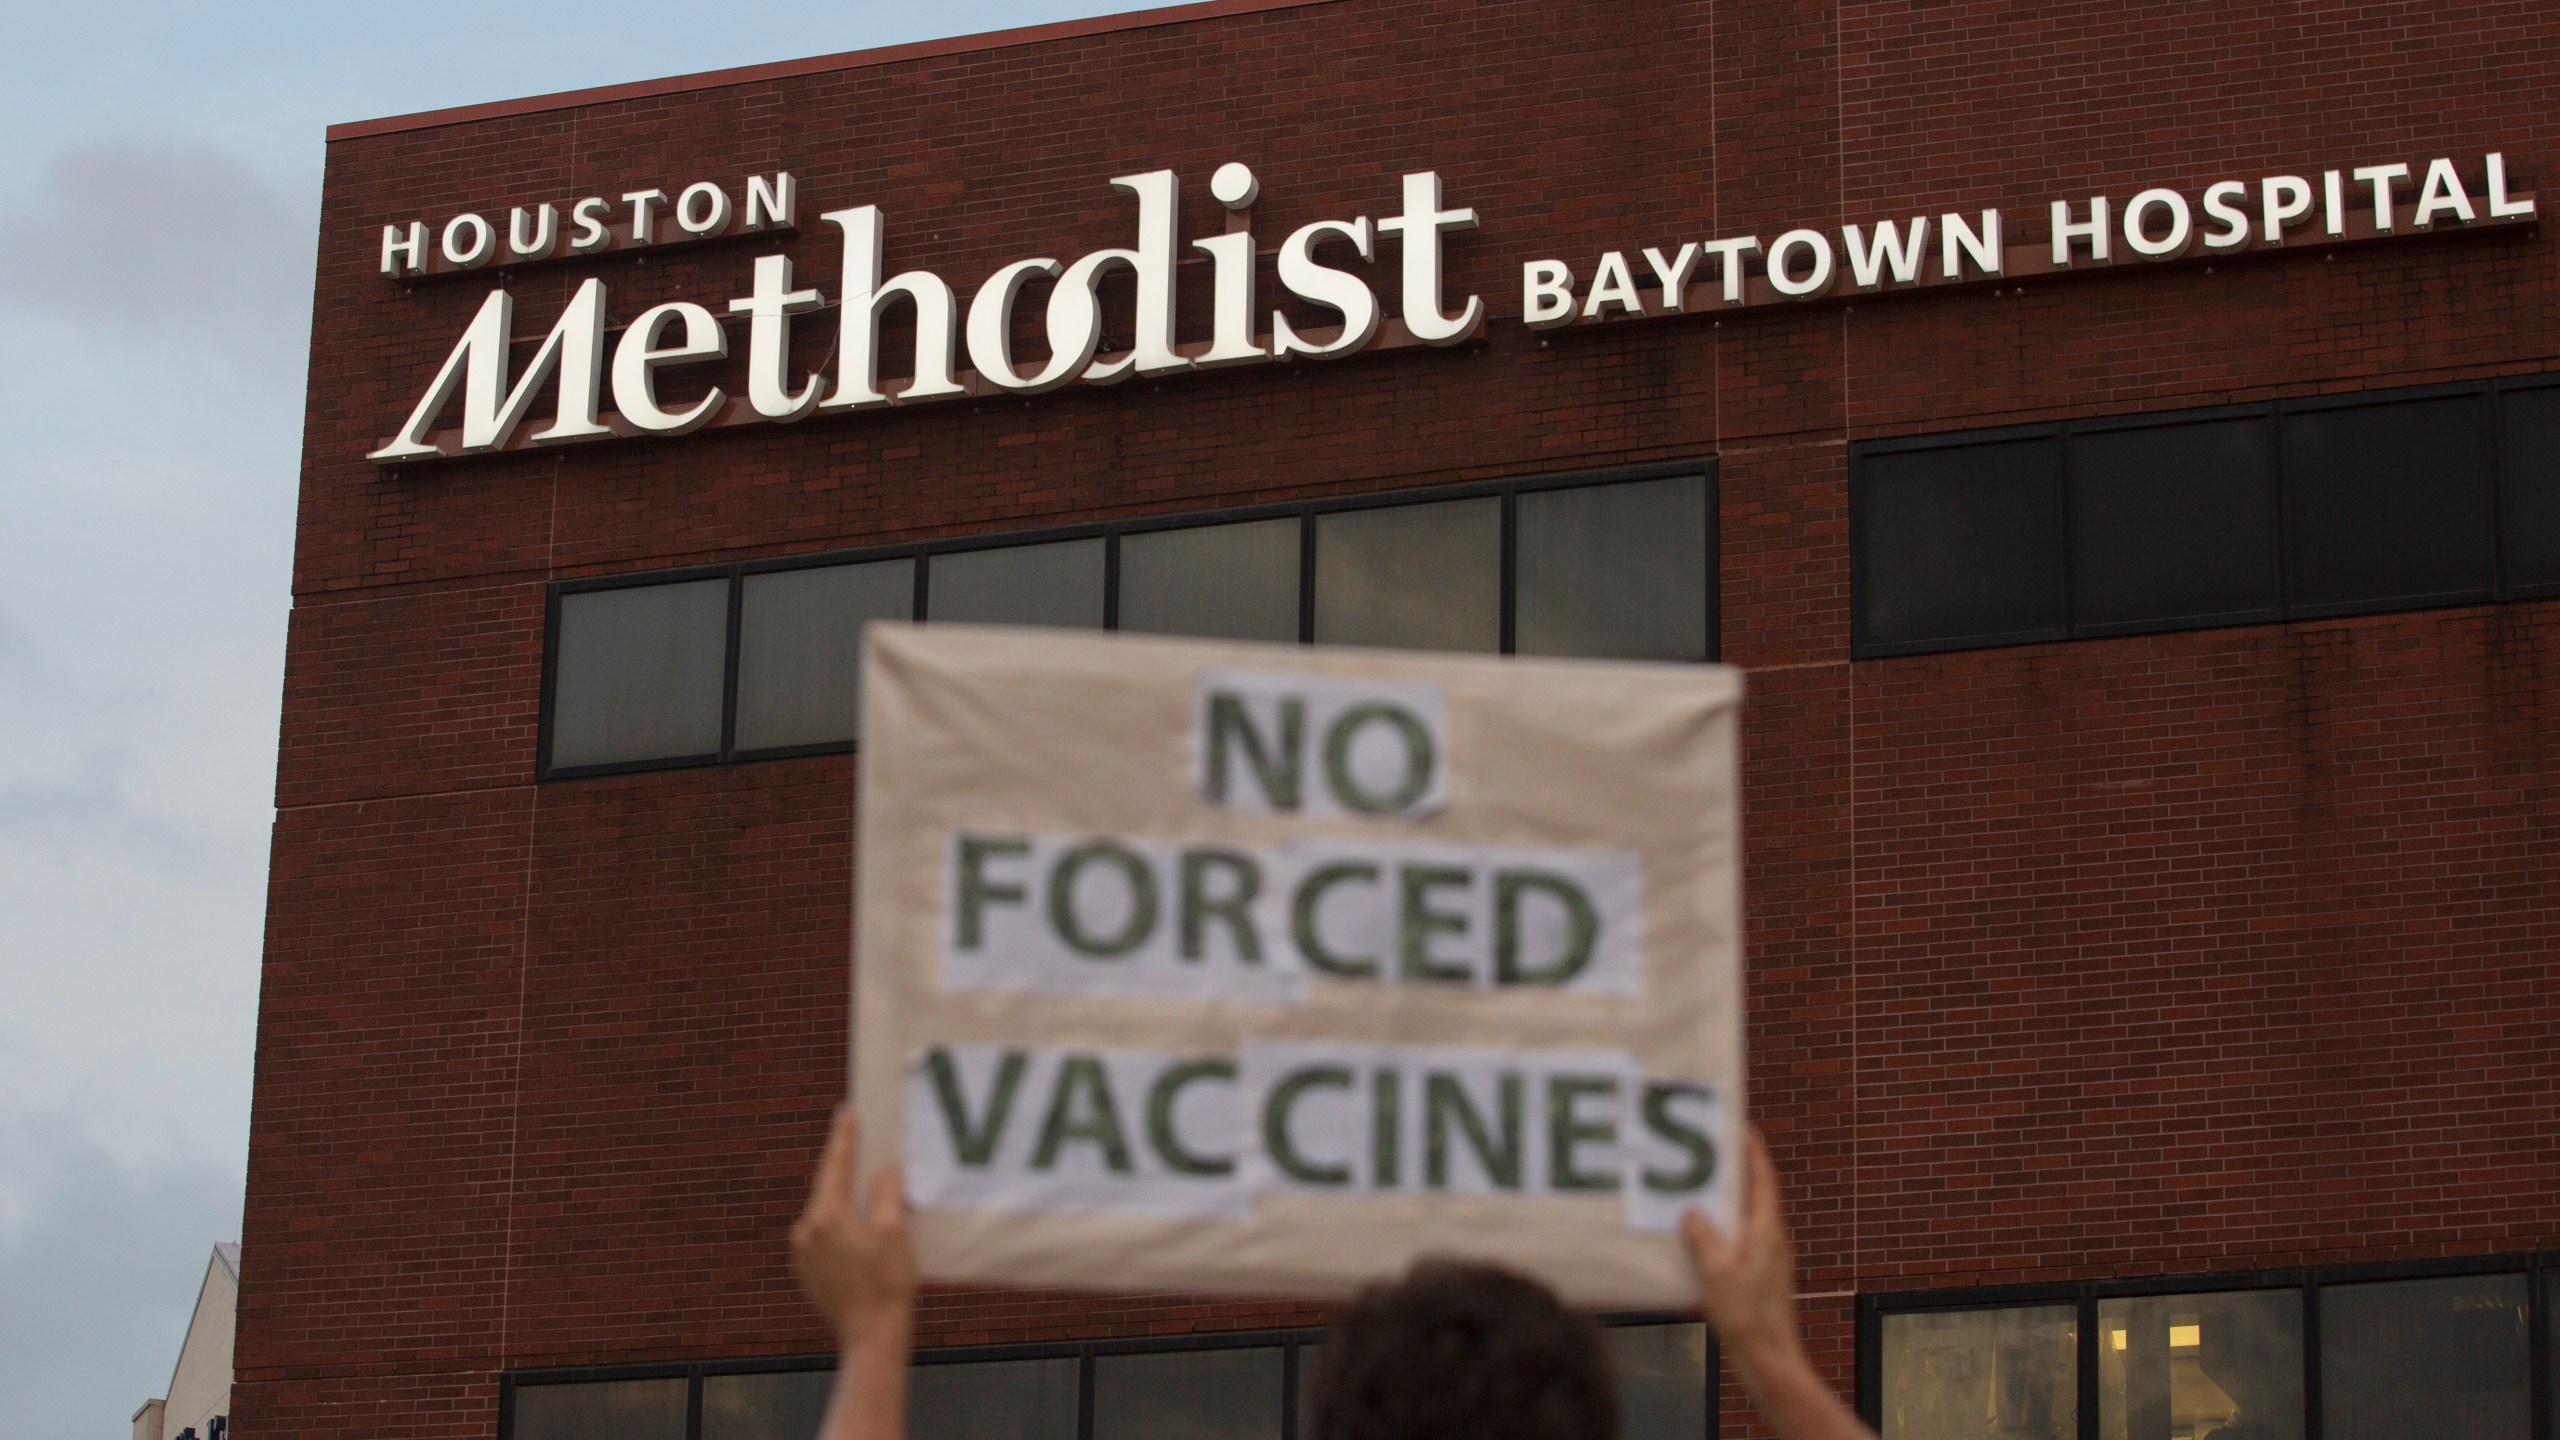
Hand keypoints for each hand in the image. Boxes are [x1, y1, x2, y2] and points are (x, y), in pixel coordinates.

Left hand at [792, 1107, 915, 1350]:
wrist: (871, 1336)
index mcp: (826, 1216)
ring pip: (826, 1216)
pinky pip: (824, 1239)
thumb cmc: (887, 1283)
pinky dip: (842, 1230)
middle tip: (861, 1148)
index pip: (835, 1165)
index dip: (843, 1137)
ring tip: (868, 1200)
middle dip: (846, 1172)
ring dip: (846, 1205)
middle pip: (829, 1190)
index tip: (845, 1111)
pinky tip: (861, 1238)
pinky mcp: (807, 1274)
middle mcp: (806, 1232)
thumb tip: (883, 1171)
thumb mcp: (894, 1231)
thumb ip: (886, 1193)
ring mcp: (802, 1256)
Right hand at [1679, 1126, 1803, 1367]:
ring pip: (1749, 1219)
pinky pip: (1742, 1240)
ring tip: (1701, 1191)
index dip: (1755, 1154)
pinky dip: (1725, 1229)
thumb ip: (1703, 1238)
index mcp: (1767, 1232)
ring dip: (1729, 1202)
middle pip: (1757, 1197)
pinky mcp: (1761, 1278)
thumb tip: (1691, 1211)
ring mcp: (1769, 1260)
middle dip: (1738, 1173)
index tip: (1744, 1129)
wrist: (1769, 1359)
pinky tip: (1702, 1238)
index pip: (1764, 1181)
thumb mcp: (1717, 1273)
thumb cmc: (1747, 1317)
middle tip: (1714, 1153)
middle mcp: (1773, 1241)